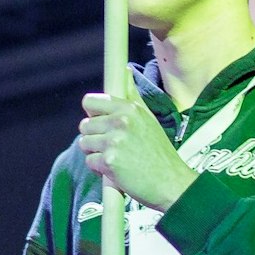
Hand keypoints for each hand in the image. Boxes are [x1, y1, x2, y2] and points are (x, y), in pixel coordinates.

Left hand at [78, 93, 197, 210]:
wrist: (170, 182)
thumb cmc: (159, 153)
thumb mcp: (149, 119)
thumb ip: (132, 96)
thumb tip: (125, 71)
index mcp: (129, 108)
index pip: (90, 102)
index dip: (92, 114)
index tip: (100, 123)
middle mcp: (120, 121)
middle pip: (84, 125)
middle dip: (94, 138)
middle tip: (113, 147)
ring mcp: (114, 141)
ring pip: (84, 143)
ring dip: (95, 153)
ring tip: (115, 158)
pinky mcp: (109, 161)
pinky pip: (90, 161)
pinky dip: (99, 169)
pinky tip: (116, 171)